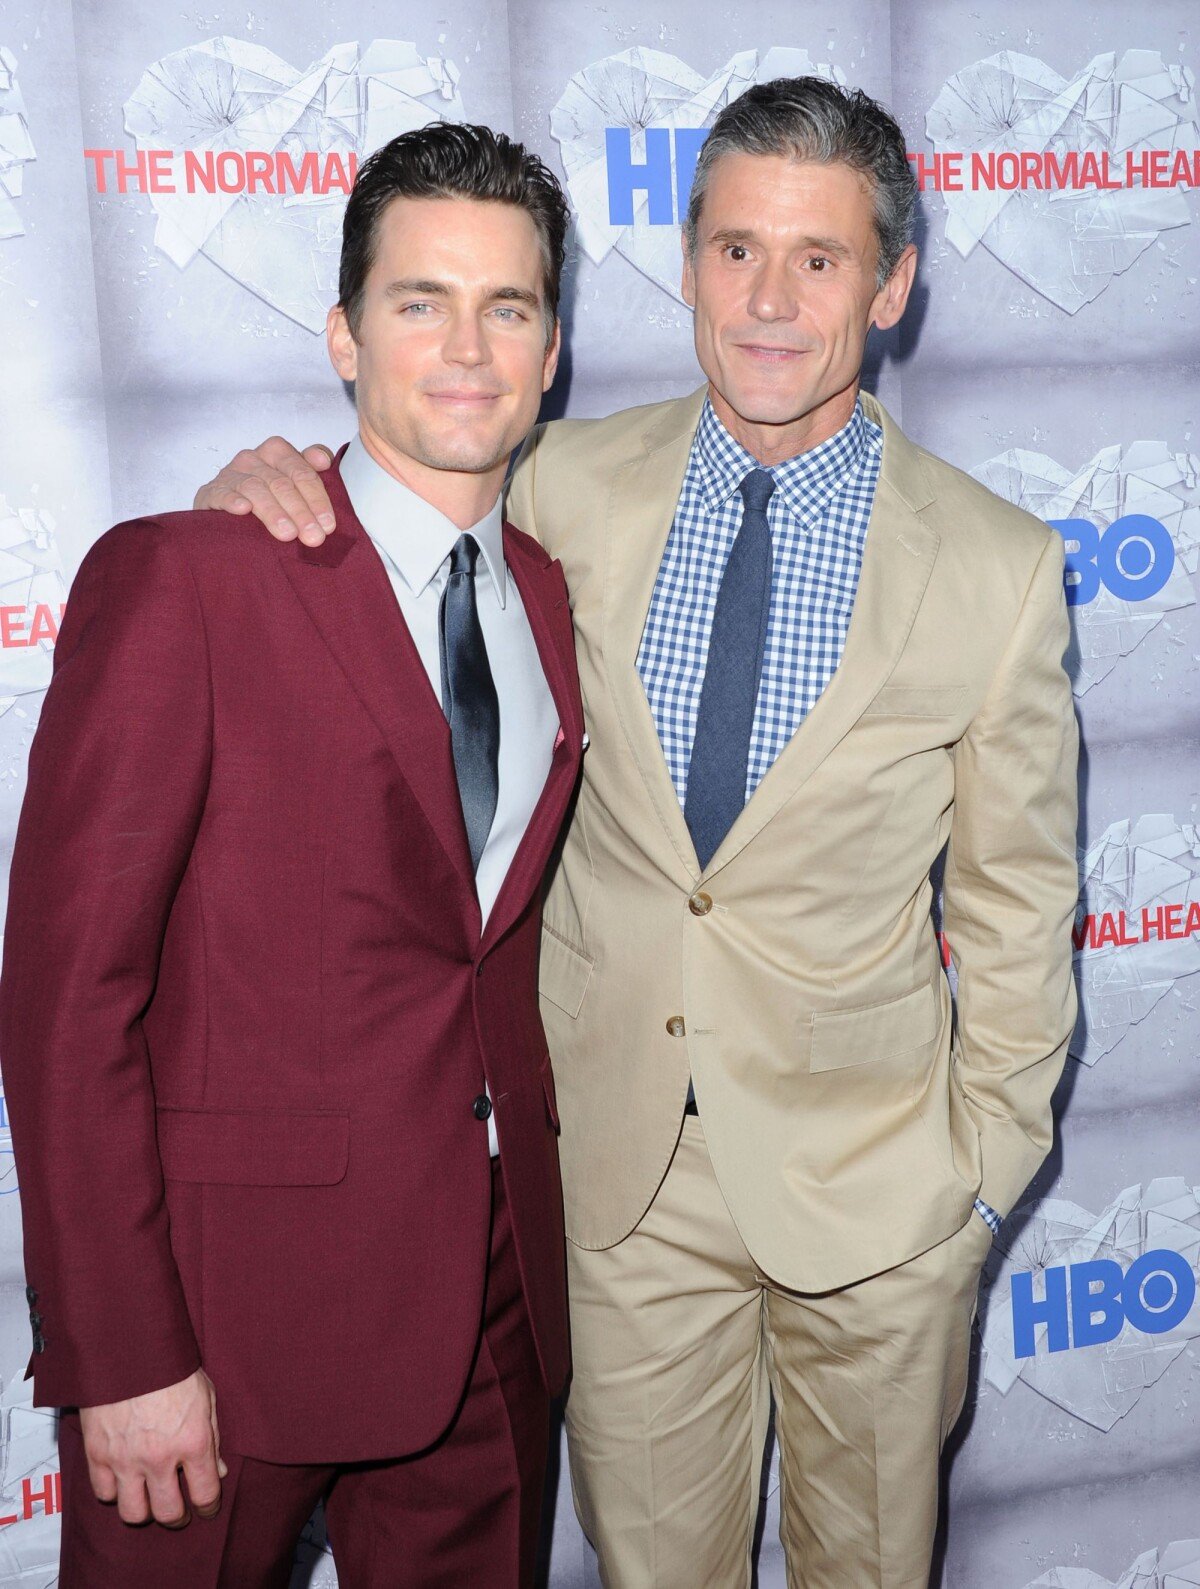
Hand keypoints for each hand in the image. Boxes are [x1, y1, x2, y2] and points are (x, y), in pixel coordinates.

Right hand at [80, 1368, 227, 1526]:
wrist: (129, 1346)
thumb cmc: (172, 1366)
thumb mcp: (206, 1396)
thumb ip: (213, 1437)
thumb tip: (218, 1471)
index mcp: (193, 1440)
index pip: (205, 1495)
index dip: (208, 1508)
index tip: (206, 1508)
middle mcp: (160, 1457)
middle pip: (168, 1512)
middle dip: (177, 1517)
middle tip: (178, 1511)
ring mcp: (126, 1458)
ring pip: (133, 1513)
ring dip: (144, 1511)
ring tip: (149, 1500)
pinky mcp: (98, 1453)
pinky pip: (104, 1493)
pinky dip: (114, 1492)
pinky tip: (123, 1481)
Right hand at [193, 438, 336, 545]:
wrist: (225, 513)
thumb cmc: (269, 499)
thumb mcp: (293, 484)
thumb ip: (312, 471)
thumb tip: (325, 460)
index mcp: (278, 452)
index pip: (302, 472)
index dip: (318, 499)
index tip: (328, 525)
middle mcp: (254, 458)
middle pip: (282, 483)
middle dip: (301, 511)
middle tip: (313, 536)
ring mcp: (231, 474)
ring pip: (256, 488)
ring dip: (273, 512)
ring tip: (288, 534)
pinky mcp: (211, 491)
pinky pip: (222, 493)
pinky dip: (232, 500)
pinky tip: (243, 510)